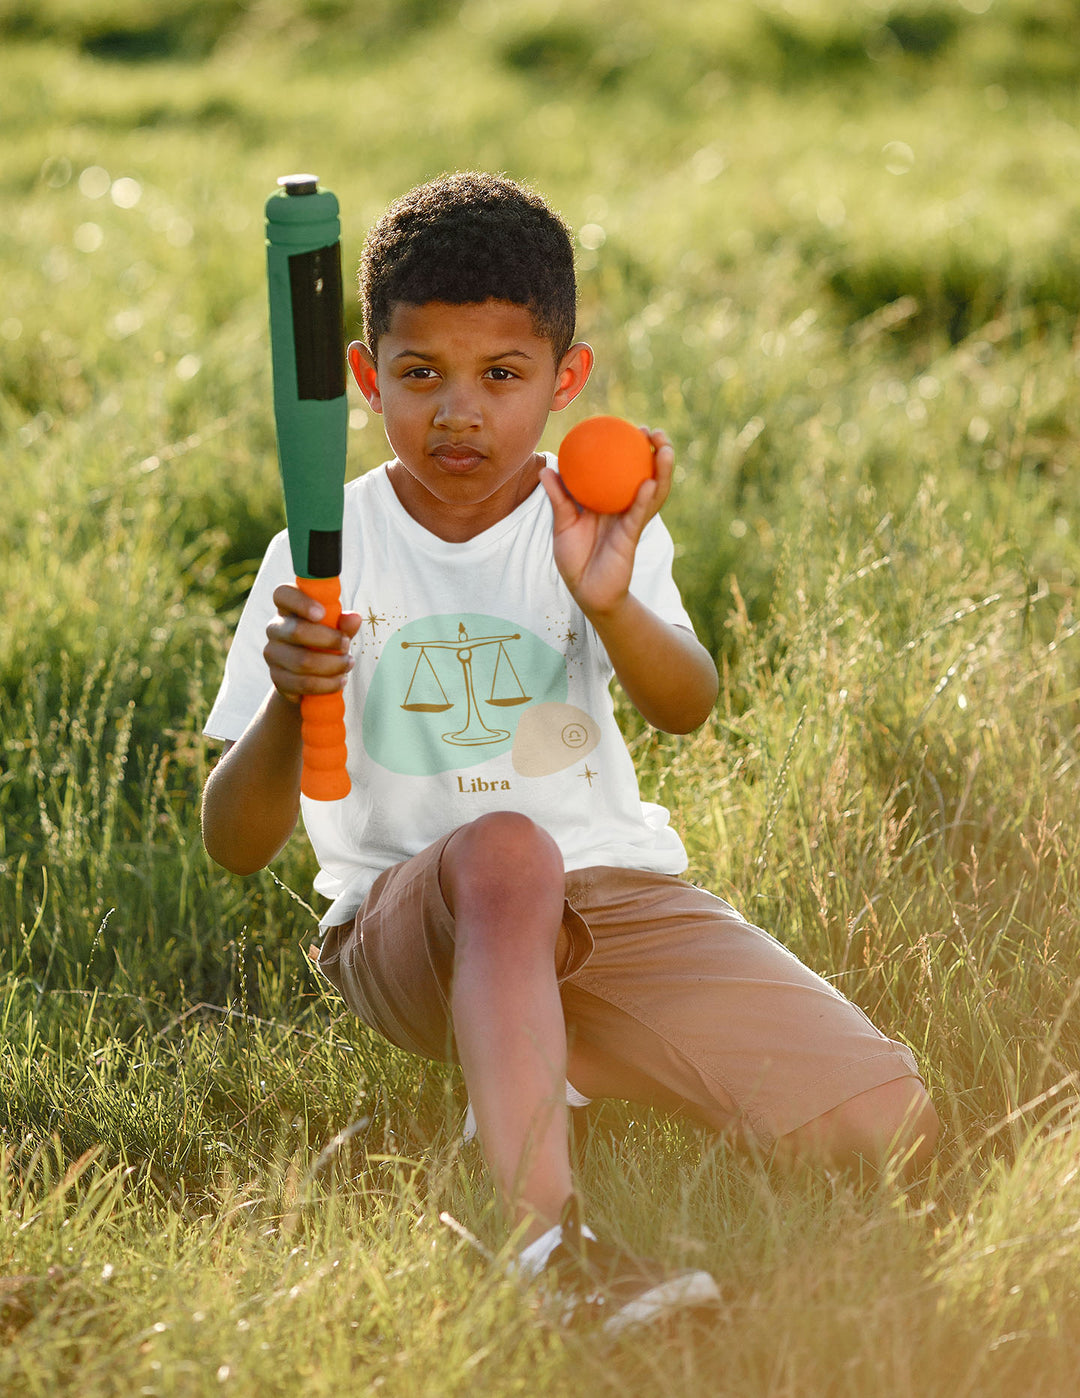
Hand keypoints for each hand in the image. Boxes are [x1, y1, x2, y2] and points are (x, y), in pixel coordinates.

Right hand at [263, 584, 360, 702]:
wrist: (309, 675)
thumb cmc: (324, 642)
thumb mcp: (337, 630)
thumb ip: (344, 624)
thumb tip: (354, 618)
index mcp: (288, 608)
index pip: (283, 594)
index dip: (301, 602)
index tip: (322, 613)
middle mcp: (275, 628)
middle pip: (296, 631)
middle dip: (329, 640)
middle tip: (347, 645)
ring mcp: (273, 654)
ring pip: (302, 661)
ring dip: (333, 665)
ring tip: (348, 664)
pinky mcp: (277, 678)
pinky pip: (303, 683)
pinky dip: (327, 684)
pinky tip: (339, 681)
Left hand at [540, 427, 672, 617]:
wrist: (584, 589)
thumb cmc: (575, 557)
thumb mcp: (563, 523)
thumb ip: (558, 497)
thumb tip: (546, 469)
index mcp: (611, 500)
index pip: (628, 469)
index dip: (634, 449)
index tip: (633, 427)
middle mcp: (626, 506)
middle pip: (649, 474)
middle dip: (658, 452)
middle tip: (655, 433)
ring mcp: (631, 520)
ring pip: (654, 491)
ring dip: (662, 470)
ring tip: (664, 449)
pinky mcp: (631, 536)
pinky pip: (639, 515)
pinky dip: (644, 498)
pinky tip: (648, 483)